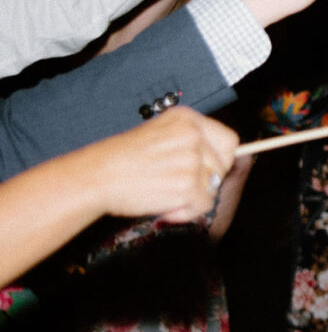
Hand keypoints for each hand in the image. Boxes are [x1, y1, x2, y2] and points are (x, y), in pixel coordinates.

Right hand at [88, 107, 238, 224]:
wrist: (95, 176)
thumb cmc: (122, 159)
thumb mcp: (159, 135)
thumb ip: (189, 142)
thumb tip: (224, 160)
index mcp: (187, 119)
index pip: (229, 140)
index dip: (220, 159)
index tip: (204, 170)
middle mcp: (193, 135)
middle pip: (223, 166)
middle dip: (205, 181)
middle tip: (177, 185)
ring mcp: (191, 159)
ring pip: (214, 188)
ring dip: (193, 198)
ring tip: (165, 195)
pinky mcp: (187, 184)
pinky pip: (204, 205)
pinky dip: (186, 212)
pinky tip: (165, 208)